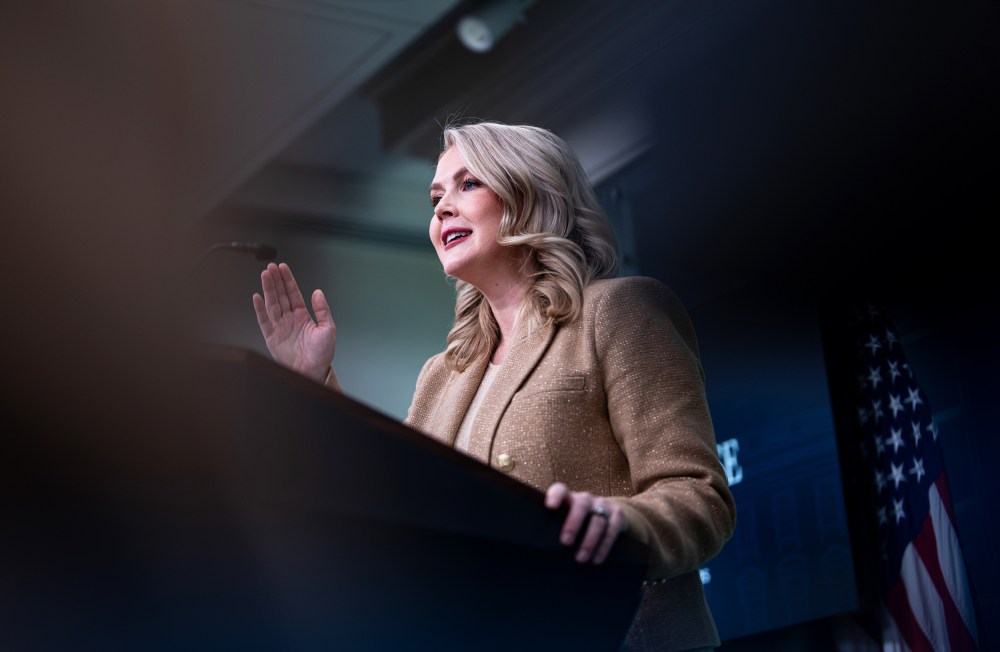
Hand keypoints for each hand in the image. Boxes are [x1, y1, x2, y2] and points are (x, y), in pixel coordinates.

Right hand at [252, 262, 335, 382]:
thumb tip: (318, 292)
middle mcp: (290, 320)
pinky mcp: (271, 337)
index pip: (293, 293)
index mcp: (303, 316)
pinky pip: (263, 320)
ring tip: (265, 275)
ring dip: (268, 289)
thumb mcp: (328, 328)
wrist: (313, 372)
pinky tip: (257, 297)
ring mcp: (280, 327)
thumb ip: (322, 310)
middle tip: (271, 267)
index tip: (283, 267)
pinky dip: (259, 309)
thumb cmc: (322, 355)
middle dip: (275, 280)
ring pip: (272, 304)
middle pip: (280, 295)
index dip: (287, 280)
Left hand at [545, 482, 626, 563]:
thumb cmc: (577, 521)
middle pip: (581, 505)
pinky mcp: (617, 514)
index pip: (561, 490)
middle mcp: (586, 499)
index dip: (555, 496)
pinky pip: (612, 530)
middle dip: (573, 524)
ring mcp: (603, 505)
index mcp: (569, 498)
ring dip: (589, 541)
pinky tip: (596, 559)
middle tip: (565, 542)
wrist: (607, 514)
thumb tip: (539, 545)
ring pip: (597, 521)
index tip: (550, 507)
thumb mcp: (565, 518)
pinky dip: (604, 546)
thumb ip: (554, 525)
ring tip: (580, 559)